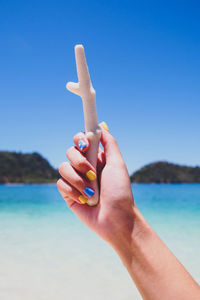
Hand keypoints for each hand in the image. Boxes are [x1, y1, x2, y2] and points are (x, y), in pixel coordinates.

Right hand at [57, 123, 134, 246]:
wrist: (116, 219)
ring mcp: (75, 180)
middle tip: (92, 173)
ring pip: (63, 168)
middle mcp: (84, 167)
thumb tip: (101, 125)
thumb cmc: (120, 192)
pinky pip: (61, 184)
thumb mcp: (118, 164)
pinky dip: (73, 191)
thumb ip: (109, 143)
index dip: (79, 139)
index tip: (85, 144)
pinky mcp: (68, 194)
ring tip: (91, 192)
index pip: (81, 141)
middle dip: (79, 161)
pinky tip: (85, 200)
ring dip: (78, 180)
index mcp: (96, 158)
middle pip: (69, 152)